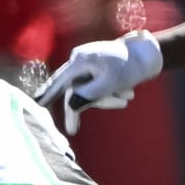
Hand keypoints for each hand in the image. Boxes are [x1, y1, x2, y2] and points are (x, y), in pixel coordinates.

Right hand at [35, 30, 162, 134]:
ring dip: (106, 99)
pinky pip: (95, 88)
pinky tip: (126, 93)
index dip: (46, 94)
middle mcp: (80, 61)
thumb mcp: (111, 83)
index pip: (59, 81)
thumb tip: (70, 106)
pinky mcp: (95, 70)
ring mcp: (87, 65)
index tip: (34, 105)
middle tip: (73, 130)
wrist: (150, 54)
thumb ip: (88, 95)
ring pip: (87, 90)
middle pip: (74, 90)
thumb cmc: (131, 66)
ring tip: (128, 96)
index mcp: (80, 60)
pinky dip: (109, 94)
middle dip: (90, 104)